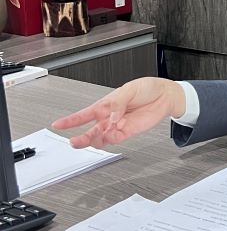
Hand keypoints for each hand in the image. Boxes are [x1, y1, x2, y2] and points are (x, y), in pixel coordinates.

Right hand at [51, 77, 186, 148]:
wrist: (164, 96)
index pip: (83, 114)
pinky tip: (112, 134)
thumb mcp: (129, 90)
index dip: (70, 120)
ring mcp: (117, 126)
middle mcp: (109, 117)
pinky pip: (115, 139)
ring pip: (100, 138)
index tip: (57, 124)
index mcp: (105, 105)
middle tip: (73, 142)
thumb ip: (118, 103)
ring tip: (97, 136)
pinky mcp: (127, 132)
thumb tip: (111, 117)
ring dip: (96, 139)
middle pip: (89, 131)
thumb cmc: (146, 88)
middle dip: (80, 138)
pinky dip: (111, 138)